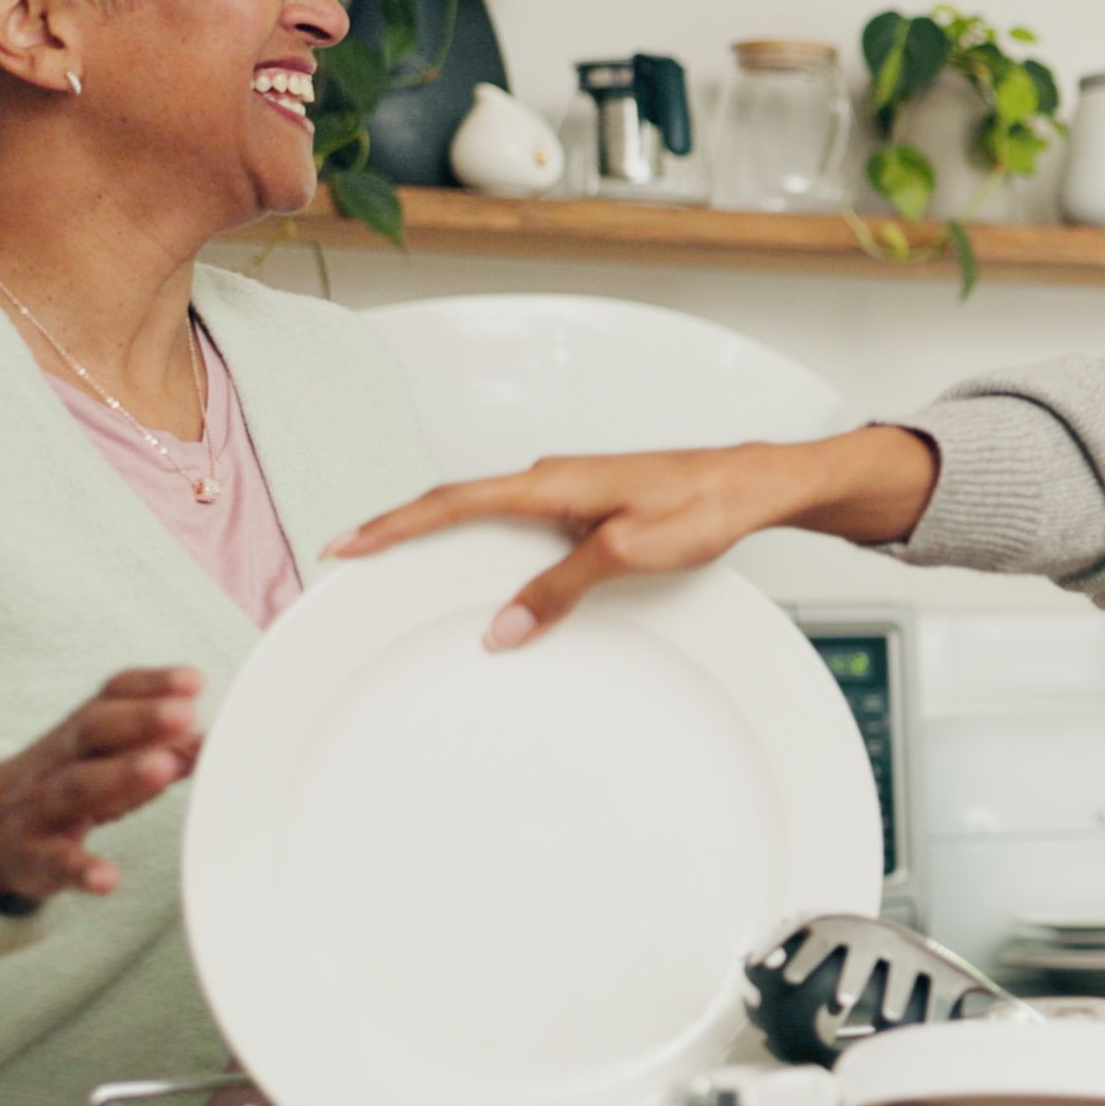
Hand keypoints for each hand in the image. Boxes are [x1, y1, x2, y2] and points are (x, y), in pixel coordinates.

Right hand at [0, 668, 205, 912]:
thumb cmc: (75, 780)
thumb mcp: (112, 755)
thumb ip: (168, 745)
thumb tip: (225, 740)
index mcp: (84, 730)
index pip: (112, 696)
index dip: (151, 685)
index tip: (193, 681)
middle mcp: (60, 759)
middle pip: (94, 732)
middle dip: (139, 721)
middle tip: (184, 714)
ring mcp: (43, 806)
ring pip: (77, 787)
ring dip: (120, 776)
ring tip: (164, 769)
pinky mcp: (35, 856)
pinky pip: (57, 862)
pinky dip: (82, 869)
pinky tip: (108, 879)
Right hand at [328, 428, 939, 648]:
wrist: (757, 485)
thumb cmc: (705, 505)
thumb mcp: (629, 553)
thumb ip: (559, 588)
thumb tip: (502, 627)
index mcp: (552, 483)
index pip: (453, 503)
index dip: (395, 525)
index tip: (348, 545)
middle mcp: (552, 478)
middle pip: (456, 504)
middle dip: (399, 530)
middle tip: (350, 559)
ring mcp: (569, 489)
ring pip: (486, 513)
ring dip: (438, 535)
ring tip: (394, 564)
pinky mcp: (587, 503)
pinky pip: (518, 521)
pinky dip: (483, 540)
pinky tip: (480, 567)